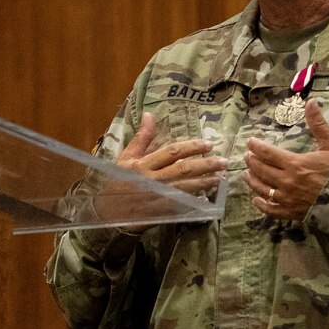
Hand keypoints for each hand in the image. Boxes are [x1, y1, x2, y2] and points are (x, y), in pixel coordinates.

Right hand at [95, 111, 228, 228]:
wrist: (106, 212)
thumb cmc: (116, 181)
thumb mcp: (126, 157)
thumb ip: (141, 137)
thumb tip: (150, 115)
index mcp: (142, 164)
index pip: (171, 152)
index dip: (191, 147)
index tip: (208, 144)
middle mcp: (150, 179)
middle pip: (182, 169)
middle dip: (205, 165)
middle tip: (223, 161)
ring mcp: (155, 197)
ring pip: (184, 187)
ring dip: (204, 182)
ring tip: (220, 178)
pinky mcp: (158, 212)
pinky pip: (179, 205)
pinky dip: (193, 201)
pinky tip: (207, 198)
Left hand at [244, 99, 328, 219]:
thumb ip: (318, 124)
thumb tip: (311, 101)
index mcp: (294, 164)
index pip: (267, 153)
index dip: (256, 146)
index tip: (250, 142)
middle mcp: (286, 182)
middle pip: (261, 170)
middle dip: (252, 162)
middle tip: (247, 156)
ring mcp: (287, 199)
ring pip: (262, 189)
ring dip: (252, 180)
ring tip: (247, 174)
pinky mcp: (291, 213)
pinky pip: (271, 209)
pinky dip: (261, 204)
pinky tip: (256, 199)